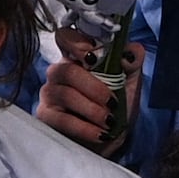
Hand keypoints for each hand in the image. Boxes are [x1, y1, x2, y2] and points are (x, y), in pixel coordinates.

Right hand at [38, 28, 141, 155]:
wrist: (112, 141)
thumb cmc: (116, 109)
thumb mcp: (131, 83)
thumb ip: (132, 62)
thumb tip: (131, 50)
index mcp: (77, 58)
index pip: (65, 37)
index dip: (76, 42)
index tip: (95, 56)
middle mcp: (59, 72)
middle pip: (67, 69)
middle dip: (94, 88)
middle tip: (112, 102)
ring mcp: (49, 94)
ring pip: (66, 94)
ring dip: (92, 110)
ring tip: (109, 121)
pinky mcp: (45, 117)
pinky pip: (62, 119)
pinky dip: (85, 127)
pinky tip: (100, 133)